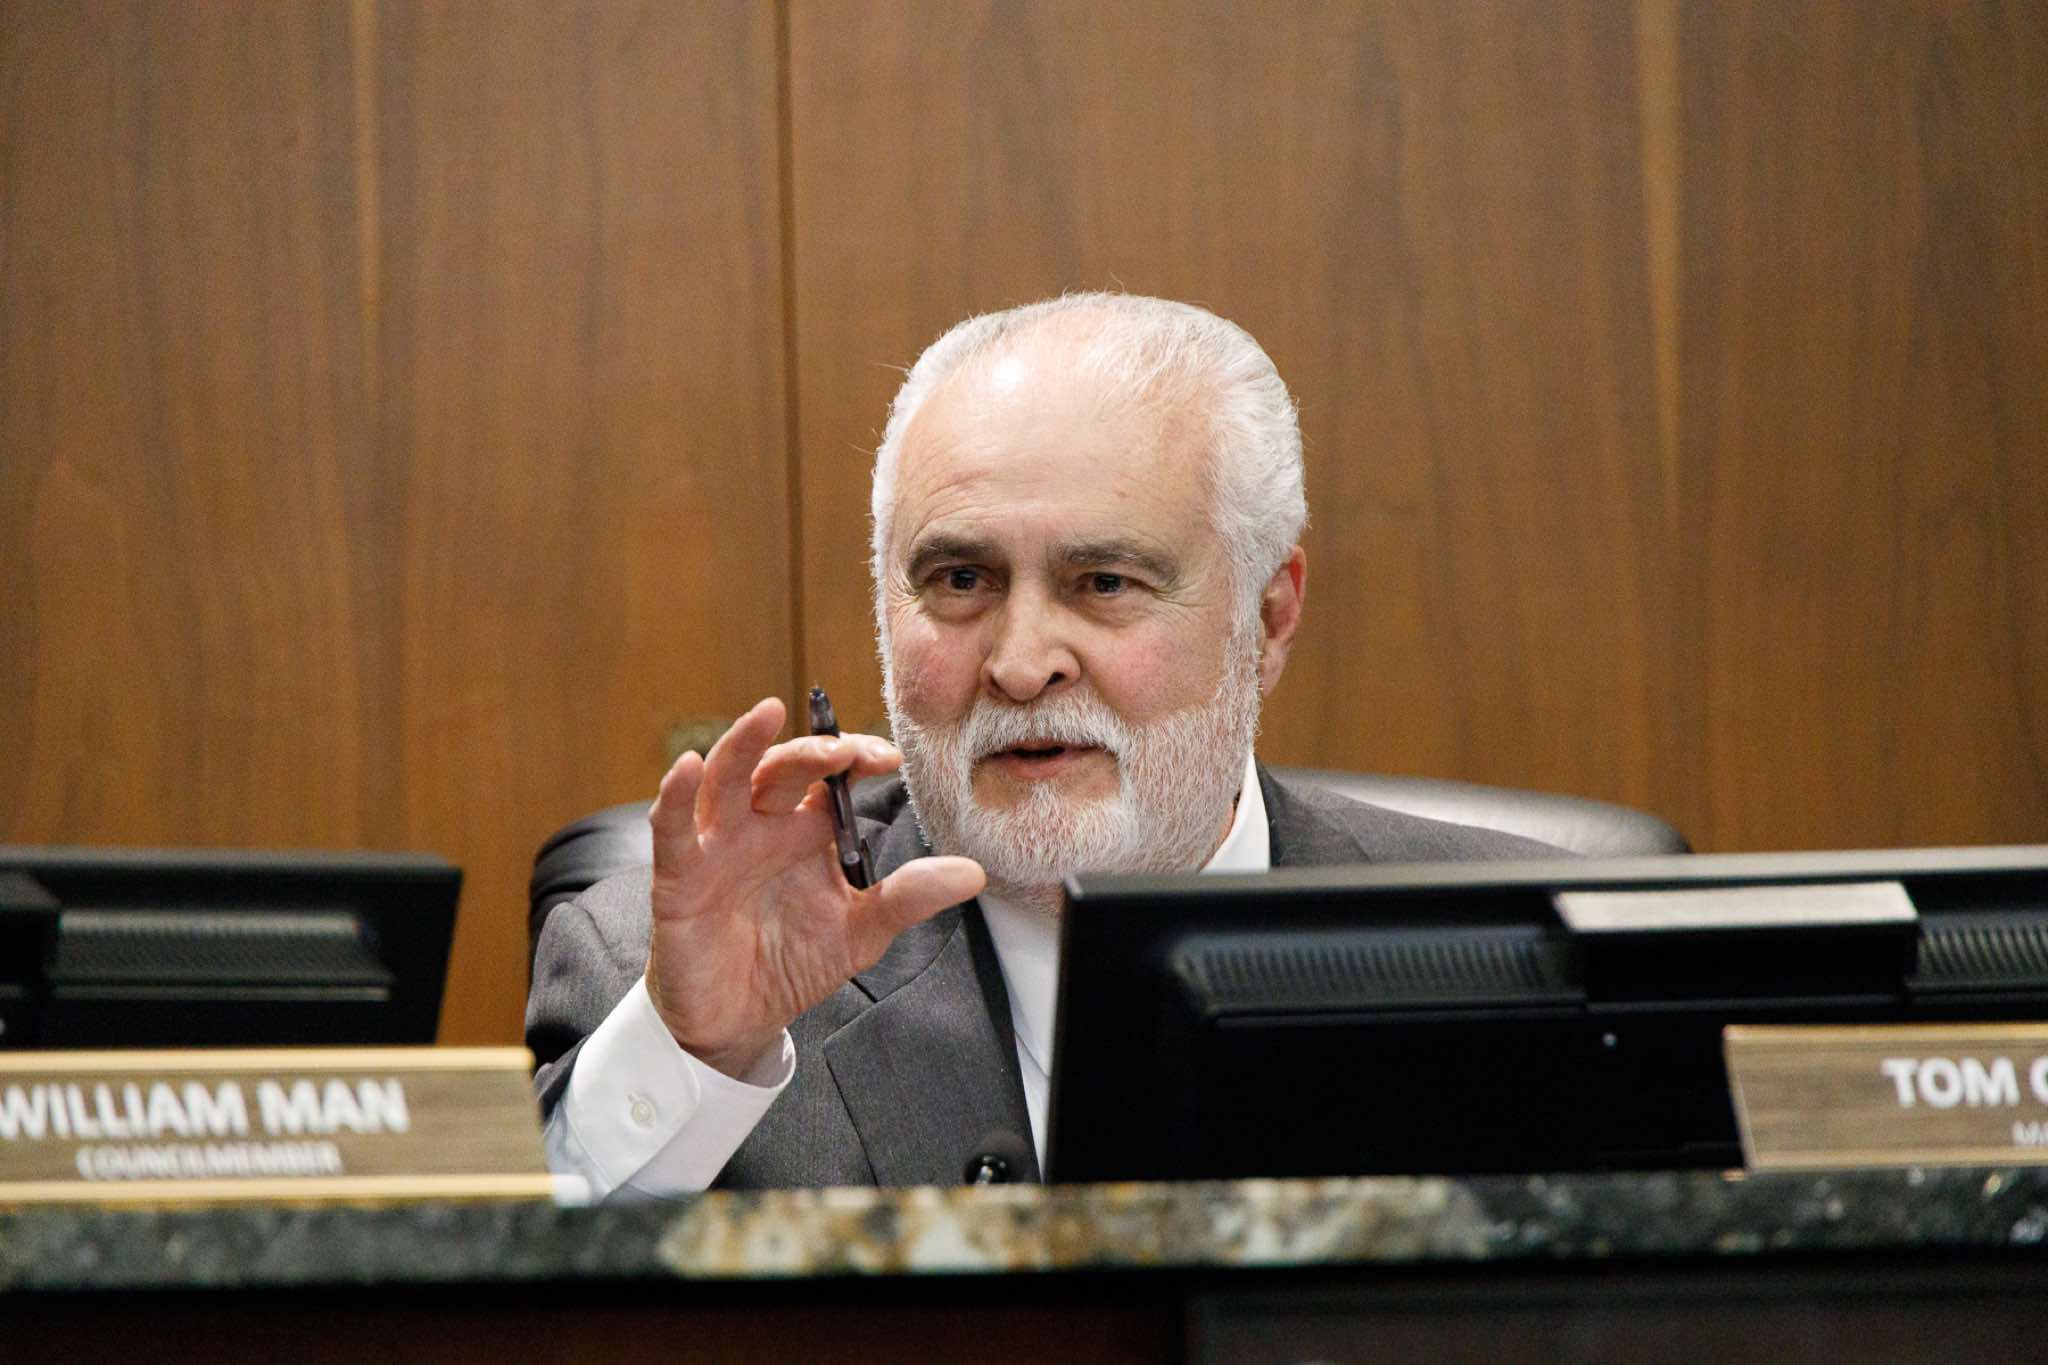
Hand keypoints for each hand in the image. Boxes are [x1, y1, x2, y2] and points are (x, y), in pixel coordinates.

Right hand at [641, 697, 984, 1077]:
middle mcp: (760, 827)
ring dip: (743, 745)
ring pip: (725, 780)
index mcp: (804, 831)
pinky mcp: (679, 878)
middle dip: (812, 752)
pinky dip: (675, 796)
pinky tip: (687, 768)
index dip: (855, 757)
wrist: (738, 1024)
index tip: (889, 758)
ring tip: (767, 715)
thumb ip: (908, 898)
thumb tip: (973, 872)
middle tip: (845, 750)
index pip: (829, 777)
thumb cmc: (792, 965)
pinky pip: (672, 830)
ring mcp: (716, 846)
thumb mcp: (861, 932)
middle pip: (781, 769)